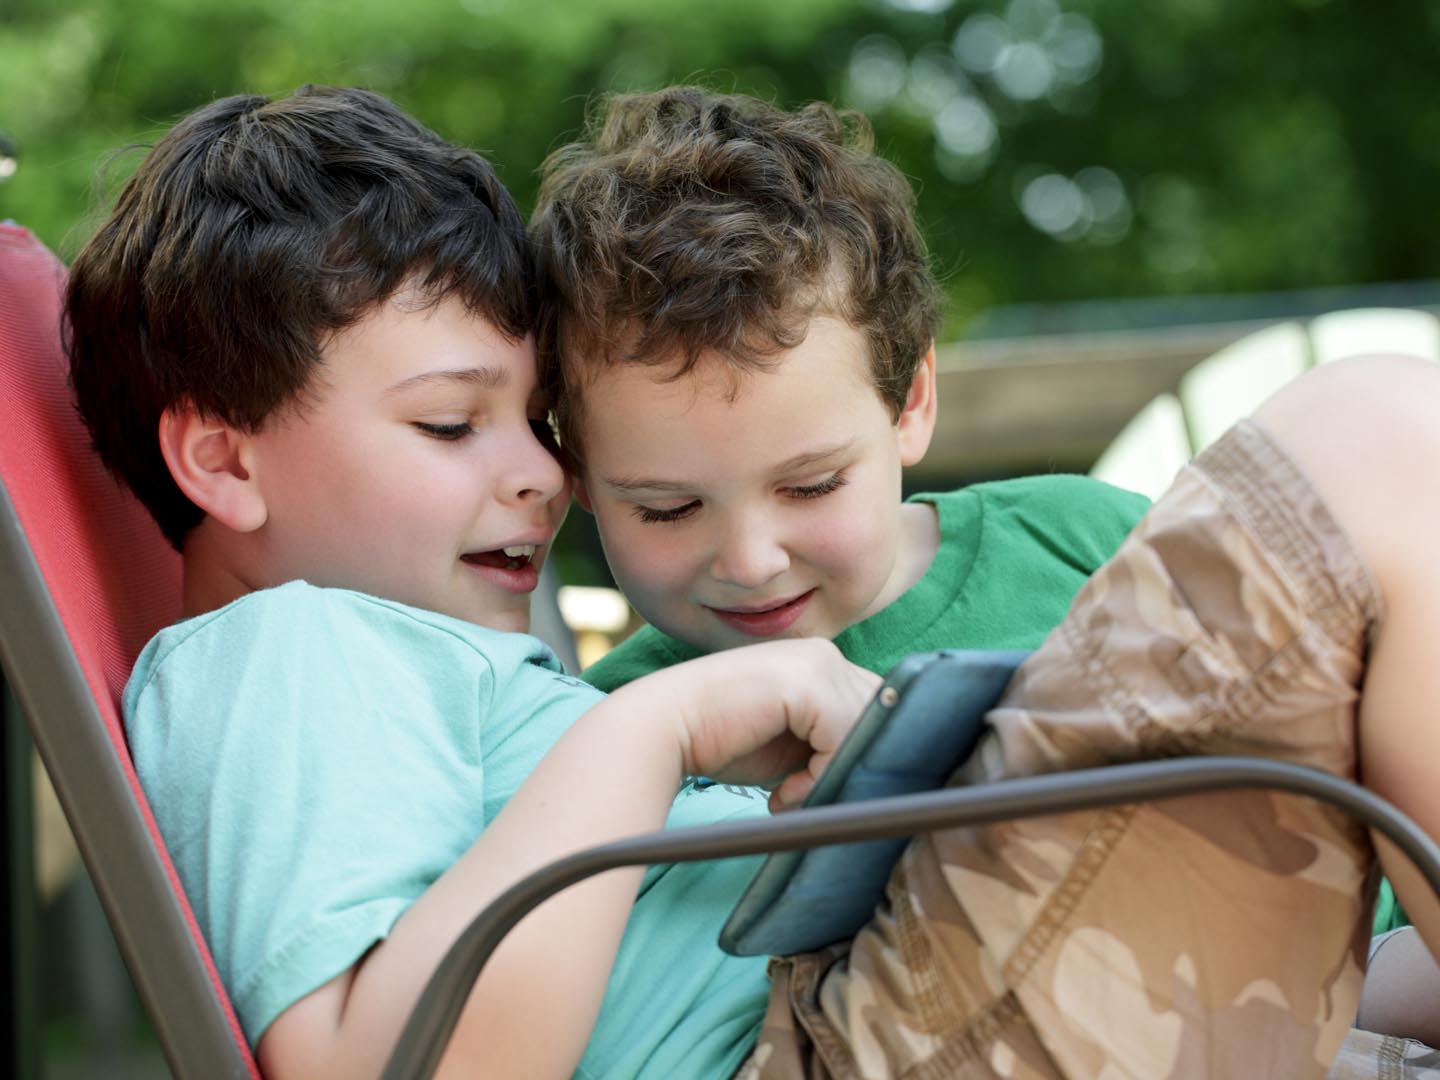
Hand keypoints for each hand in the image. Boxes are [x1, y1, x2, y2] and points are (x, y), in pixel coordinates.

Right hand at [661, 639, 880, 809]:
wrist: (665, 728)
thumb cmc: (721, 741)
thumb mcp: (792, 743)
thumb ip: (830, 742)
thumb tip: (876, 764)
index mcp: (821, 663)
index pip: (874, 710)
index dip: (851, 754)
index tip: (810, 787)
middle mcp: (824, 654)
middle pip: (880, 717)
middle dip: (848, 763)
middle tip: (802, 795)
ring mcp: (817, 663)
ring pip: (868, 729)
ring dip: (832, 774)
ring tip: (790, 793)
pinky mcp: (806, 682)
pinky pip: (843, 736)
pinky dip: (820, 775)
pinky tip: (783, 790)